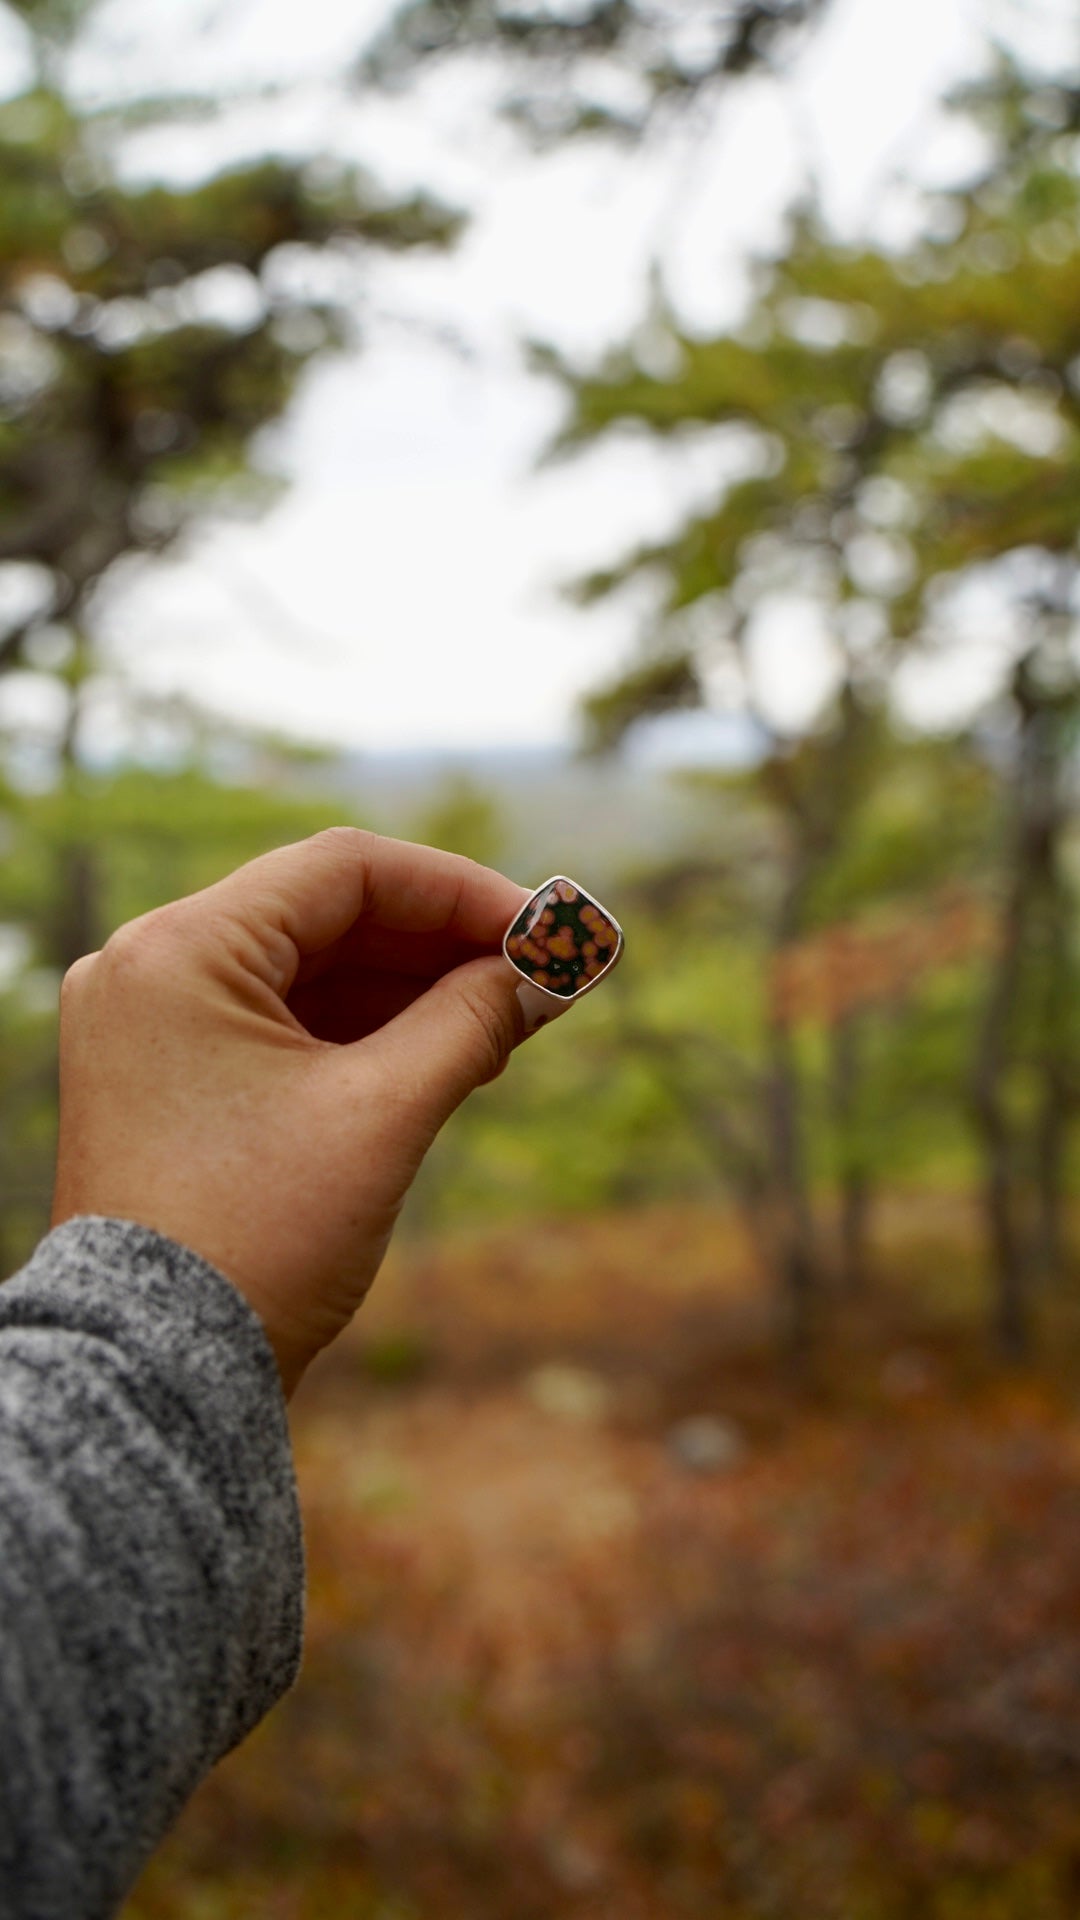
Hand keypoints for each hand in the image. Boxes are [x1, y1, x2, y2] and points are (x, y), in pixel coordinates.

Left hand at [51, 828, 530, 1396]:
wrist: (155, 1378)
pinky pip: (285, 1024)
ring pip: (311, 971)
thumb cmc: (254, 1244)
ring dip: (414, 989)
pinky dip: (367, 1033)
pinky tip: (450, 1052)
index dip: (460, 892)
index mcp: (179, 953)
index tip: (545, 930)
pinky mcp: (173, 1080)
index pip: (343, 871)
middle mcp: (150, 970)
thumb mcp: (380, 1117)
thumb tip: (552, 968)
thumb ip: (472, 1022)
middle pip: (327, 916)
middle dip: (445, 944)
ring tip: (513, 1020)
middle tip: (546, 974)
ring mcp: (155, 1027)